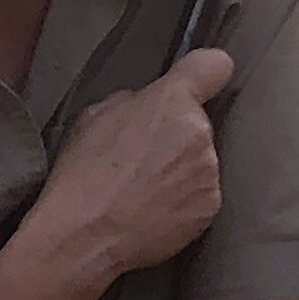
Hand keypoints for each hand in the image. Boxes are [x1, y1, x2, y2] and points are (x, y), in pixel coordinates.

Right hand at [20, 46, 231, 285]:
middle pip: (199, 123)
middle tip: (142, 158)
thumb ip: (133, 102)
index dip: (205, 74)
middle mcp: (199, 132)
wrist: (85, 233)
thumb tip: (146, 107)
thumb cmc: (83, 173)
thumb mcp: (94, 116)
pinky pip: (201, 195)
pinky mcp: (210, 207)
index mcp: (172, 100)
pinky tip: (153, 211)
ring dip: (181, 170)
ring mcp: (209, 172)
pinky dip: (183, 201)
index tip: (196, 87)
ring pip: (201, 161)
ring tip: (144, 190)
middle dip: (177, 135)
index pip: (215, 65)